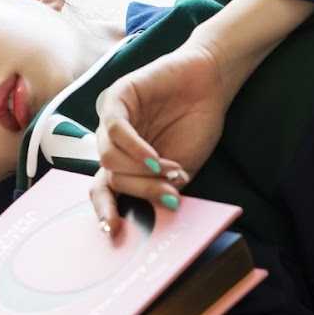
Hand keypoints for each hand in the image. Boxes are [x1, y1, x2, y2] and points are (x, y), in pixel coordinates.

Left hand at [90, 42, 231, 233]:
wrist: (211, 84)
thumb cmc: (197, 124)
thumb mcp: (181, 168)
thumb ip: (162, 187)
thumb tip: (155, 211)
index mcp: (125, 162)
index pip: (102, 189)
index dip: (105, 210)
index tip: (114, 230)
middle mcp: (113, 143)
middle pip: (110, 177)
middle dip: (141, 190)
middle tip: (169, 194)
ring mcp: (112, 120)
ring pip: (109, 158)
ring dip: (141, 171)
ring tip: (169, 170)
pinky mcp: (118, 97)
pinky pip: (116, 130)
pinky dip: (135, 149)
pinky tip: (154, 158)